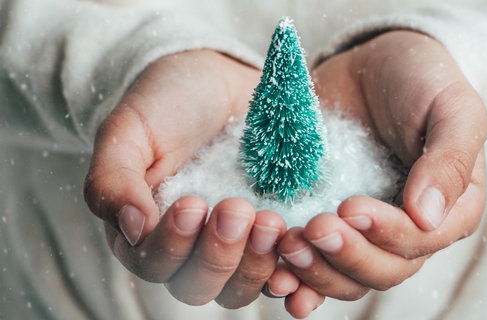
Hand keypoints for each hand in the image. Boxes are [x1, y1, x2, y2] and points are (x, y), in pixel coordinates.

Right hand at [83, 50, 289, 307]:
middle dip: (219, 255)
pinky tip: (296, 240)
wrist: (218, 78)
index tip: (192, 204)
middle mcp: (189, 248)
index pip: (154, 265)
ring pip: (240, 287)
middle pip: (200, 285)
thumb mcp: (128, 131)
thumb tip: (132, 230)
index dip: (173, 245)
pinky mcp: (270, 235)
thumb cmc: (166, 104)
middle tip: (238, 209)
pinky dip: (290, 268)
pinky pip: (282, 271)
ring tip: (270, 220)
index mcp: (146, 231)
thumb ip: (113, 180)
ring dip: (256, 263)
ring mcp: (234, 245)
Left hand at [277, 31, 486, 300]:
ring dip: (316, 270)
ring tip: (286, 245)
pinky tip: (274, 274)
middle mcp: (408, 231)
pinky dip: (296, 277)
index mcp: (451, 210)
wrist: (371, 67)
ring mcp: (365, 232)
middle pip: (383, 270)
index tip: (350, 207)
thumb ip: (450, 159)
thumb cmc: (420, 81)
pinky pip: (315, 264)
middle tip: (311, 227)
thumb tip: (429, 217)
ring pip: (347, 277)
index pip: (421, 241)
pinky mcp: (329, 223)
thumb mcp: (451, 108)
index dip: (387, 233)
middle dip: (346, 255)